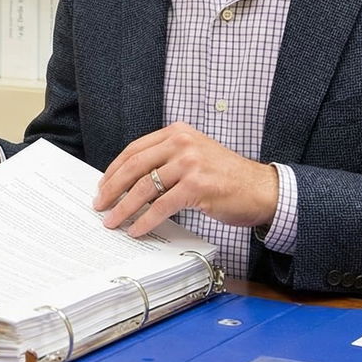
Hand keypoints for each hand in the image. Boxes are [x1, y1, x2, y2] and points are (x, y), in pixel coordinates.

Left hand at [93, 122, 279, 236]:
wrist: (261, 189)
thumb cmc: (225, 177)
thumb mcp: (194, 156)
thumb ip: (166, 161)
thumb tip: (129, 183)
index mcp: (178, 133)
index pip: (135, 150)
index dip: (114, 170)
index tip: (103, 186)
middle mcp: (182, 143)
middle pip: (134, 166)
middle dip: (112, 188)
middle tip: (100, 205)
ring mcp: (190, 163)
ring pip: (144, 188)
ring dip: (124, 208)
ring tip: (113, 221)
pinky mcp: (197, 186)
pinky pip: (161, 206)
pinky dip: (145, 220)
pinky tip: (136, 229)